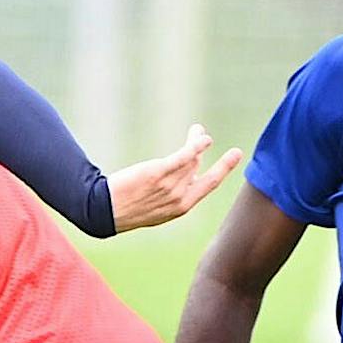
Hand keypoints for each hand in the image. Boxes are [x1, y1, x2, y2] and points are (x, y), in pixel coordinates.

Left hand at [107, 125, 242, 232]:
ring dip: (198, 141)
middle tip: (235, 153)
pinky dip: (196, 144)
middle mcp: (180, 196)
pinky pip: (185, 155)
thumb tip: (185, 171)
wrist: (107, 211)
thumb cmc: (127, 208)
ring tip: (198, 131)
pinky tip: (200, 135)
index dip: (222, 172)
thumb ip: (173, 190)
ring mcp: (171, 185)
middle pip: (201, 170)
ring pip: (193, 159)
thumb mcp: (156, 205)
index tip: (233, 160)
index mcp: (181, 207)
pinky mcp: (160, 172)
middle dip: (222, 162)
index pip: (208, 186)